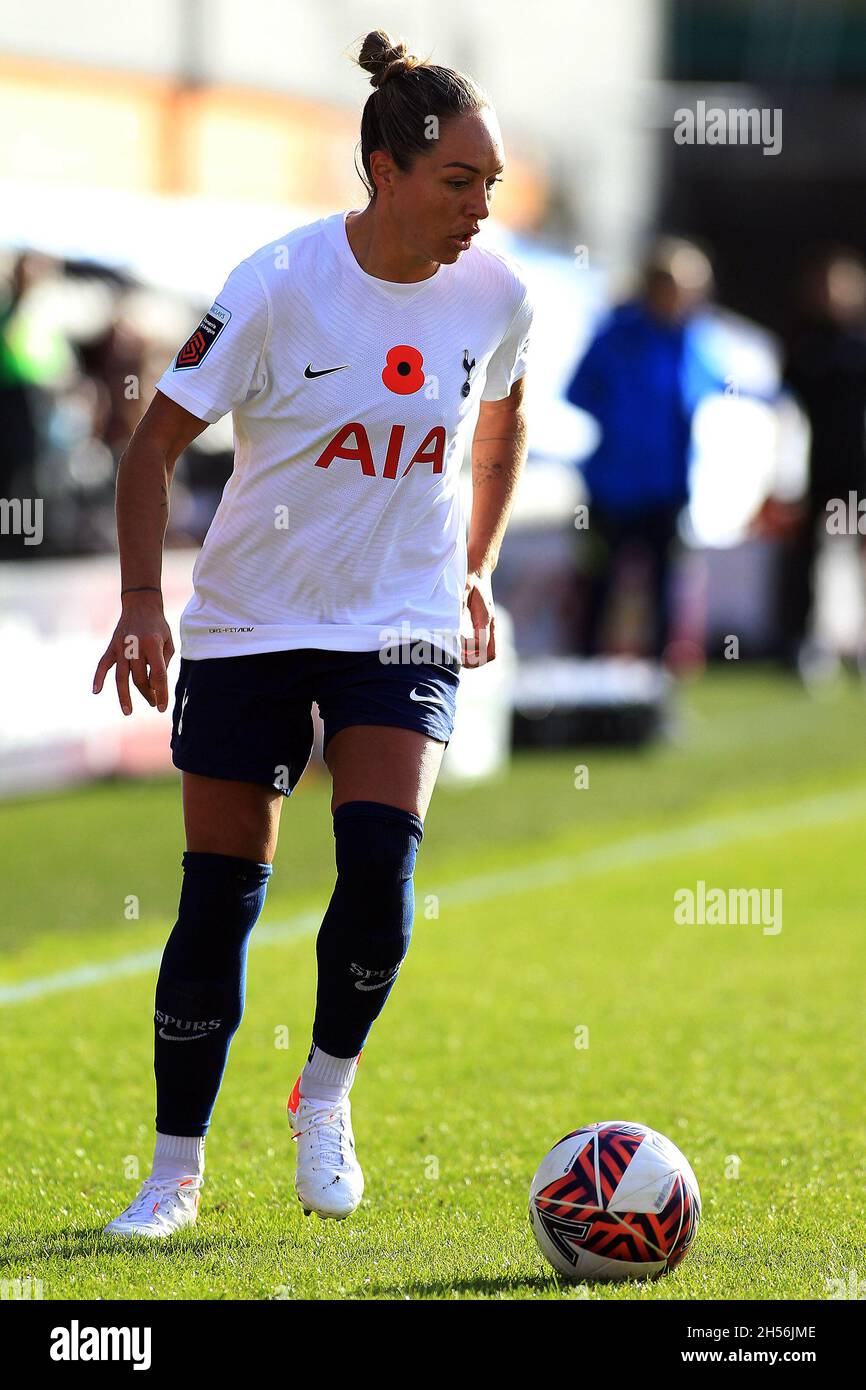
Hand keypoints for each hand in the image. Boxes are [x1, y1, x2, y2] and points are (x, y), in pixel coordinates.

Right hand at [92, 594, 174, 715]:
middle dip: (147, 694)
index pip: (158, 675)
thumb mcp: (169, 642)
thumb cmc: (158, 626)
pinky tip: (96, 691)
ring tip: (128, 711)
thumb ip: (164, 663)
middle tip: (153, 702)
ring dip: (124, 696)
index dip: (161, 693)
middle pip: (140, 679)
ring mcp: (121, 647)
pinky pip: (103, 665)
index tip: (162, 707)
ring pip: (121, 677)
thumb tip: (155, 686)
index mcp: (153, 645)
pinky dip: (98, 678)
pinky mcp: (111, 647)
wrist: (141, 605)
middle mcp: (135, 647)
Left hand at [462, 567, 495, 666]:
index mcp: (485, 617)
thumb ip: (459, 607)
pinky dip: (474, 652)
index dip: (468, 651)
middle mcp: (490, 624)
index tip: (455, 646)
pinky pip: (486, 646)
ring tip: (457, 654)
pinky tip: (459, 646)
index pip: (482, 647)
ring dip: (474, 658)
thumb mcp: (462, 589)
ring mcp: (490, 625)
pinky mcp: (486, 624)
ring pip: (489, 653)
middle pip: (490, 655)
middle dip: (473, 661)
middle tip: (456, 658)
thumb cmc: (468, 577)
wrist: (479, 568)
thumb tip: (453, 626)